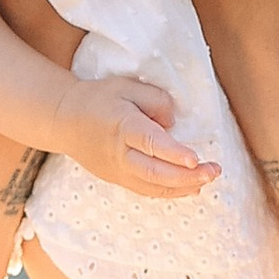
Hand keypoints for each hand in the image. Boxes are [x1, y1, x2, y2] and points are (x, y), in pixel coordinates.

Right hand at [58, 72, 217, 197]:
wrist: (65, 120)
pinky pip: (146, 190)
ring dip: (183, 187)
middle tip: (213, 171)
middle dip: (186, 176)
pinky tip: (190, 187)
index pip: (150, 143)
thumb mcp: (126, 86)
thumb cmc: (100, 99)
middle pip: (154, 172)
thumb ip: (155, 100)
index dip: (174, 153)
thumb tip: (172, 123)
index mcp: (122, 126)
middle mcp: (119, 153)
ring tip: (207, 178)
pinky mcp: (118, 179)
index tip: (195, 159)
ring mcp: (118, 170)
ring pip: (152, 187)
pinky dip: (170, 192)